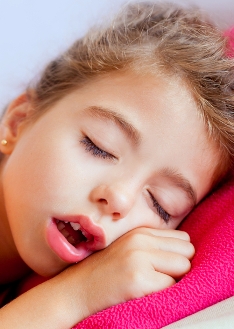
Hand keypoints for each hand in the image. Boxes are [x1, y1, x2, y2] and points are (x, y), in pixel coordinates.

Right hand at [70, 227, 194, 315]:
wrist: (77, 289)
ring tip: (151, 283)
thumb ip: (154, 244)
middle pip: (188, 251)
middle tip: (158, 276)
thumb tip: (188, 250)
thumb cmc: (107, 271)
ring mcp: (139, 258)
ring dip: (173, 279)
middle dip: (179, 266)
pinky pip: (171, 286)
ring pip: (184, 267)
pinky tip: (144, 292)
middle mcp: (141, 240)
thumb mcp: (130, 248)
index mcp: (141, 231)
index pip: (183, 239)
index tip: (164, 266)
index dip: (177, 255)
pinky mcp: (138, 279)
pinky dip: (163, 293)